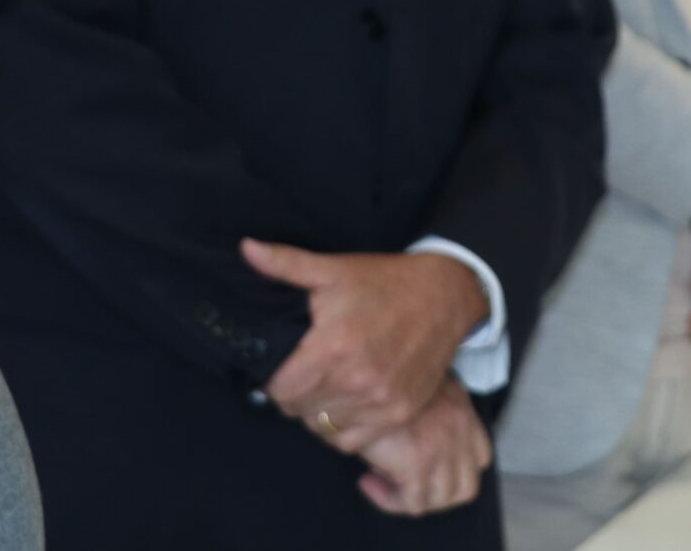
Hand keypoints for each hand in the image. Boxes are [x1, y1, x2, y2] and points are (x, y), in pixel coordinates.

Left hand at [242, 241, 488, 450]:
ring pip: (323, 428)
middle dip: (291, 394)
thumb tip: (246, 249)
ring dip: (315, 412)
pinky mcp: (399, 412)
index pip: (280, 388)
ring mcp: (381, 401)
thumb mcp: (333, 268)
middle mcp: (357, 380)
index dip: (272, 379)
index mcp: (334, 345)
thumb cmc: (385, 281)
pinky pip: (352, 441)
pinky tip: (341, 404)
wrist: (444, 296)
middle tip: (299, 373)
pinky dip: (340, 429)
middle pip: (298, 410)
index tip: (279, 366)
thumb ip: (285, 264)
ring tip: (319, 387)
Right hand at [354, 379, 491, 517]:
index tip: (425, 469)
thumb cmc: (376, 374)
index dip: (455, 471)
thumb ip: (425, 404)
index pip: (480, 456)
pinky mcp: (419, 462)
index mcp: (461, 409)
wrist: (360, 372)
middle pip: (466, 486)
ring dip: (411, 497)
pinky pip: (413, 504)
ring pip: (440, 499)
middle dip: (436, 494)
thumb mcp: (414, 381)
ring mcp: (443, 447)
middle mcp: (460, 429)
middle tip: (405, 486)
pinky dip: (390, 500)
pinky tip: (368, 482)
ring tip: (381, 480)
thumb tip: (412, 432)